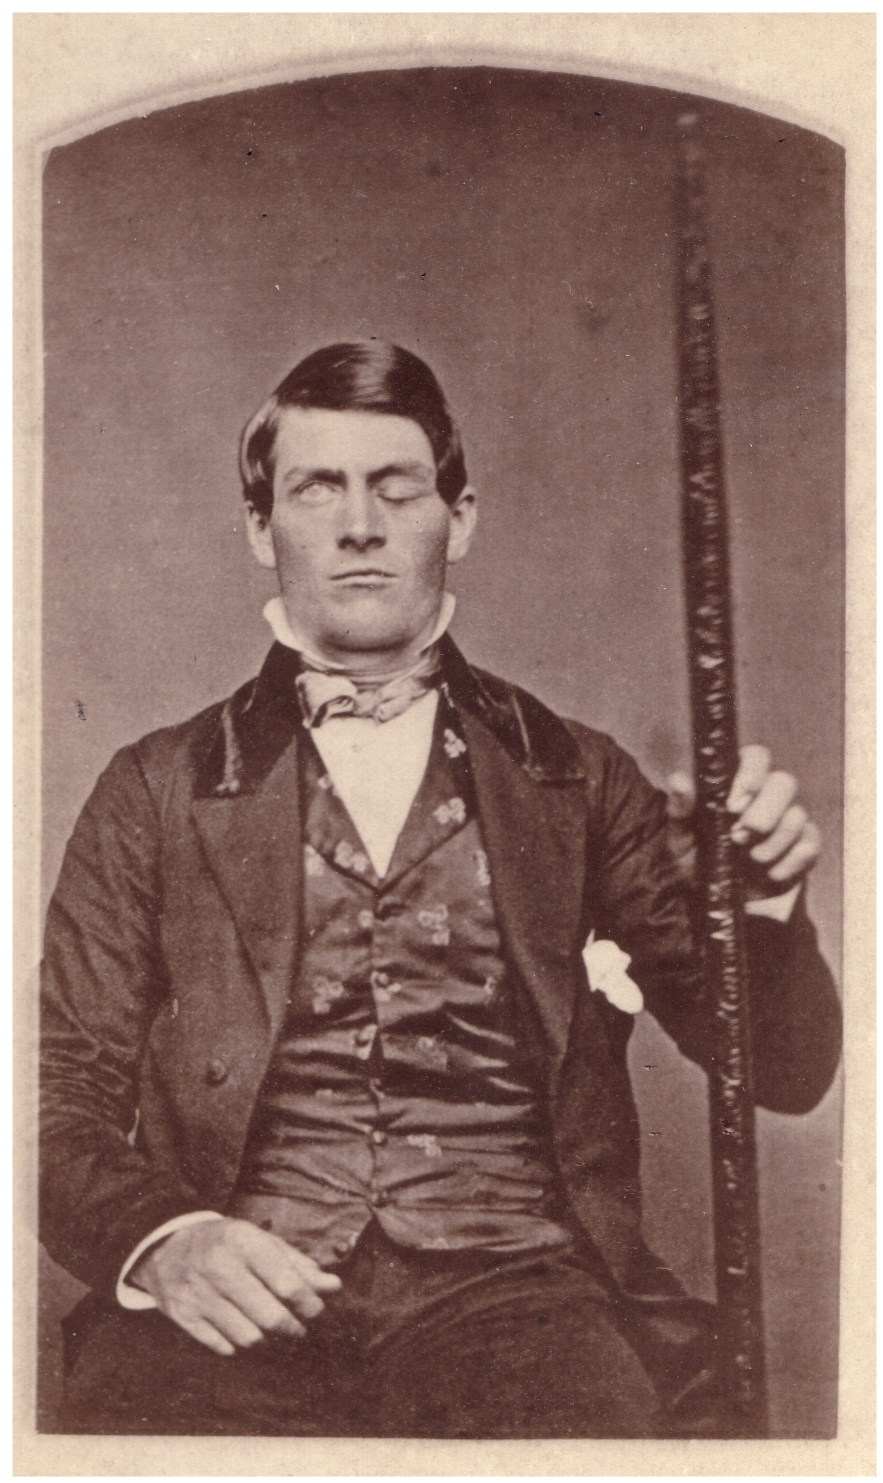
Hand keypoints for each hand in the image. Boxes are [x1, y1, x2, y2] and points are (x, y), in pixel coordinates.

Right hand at [132, 1216, 342, 1355]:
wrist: (167, 1247)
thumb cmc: (226, 1243)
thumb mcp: (260, 1241)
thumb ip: (297, 1264)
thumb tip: (333, 1286)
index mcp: (244, 1242)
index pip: (287, 1282)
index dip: (309, 1302)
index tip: (314, 1309)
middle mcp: (220, 1267)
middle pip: (270, 1316)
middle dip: (291, 1327)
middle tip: (297, 1327)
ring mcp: (199, 1294)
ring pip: (248, 1337)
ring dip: (266, 1340)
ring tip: (270, 1330)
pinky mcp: (183, 1316)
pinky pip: (222, 1346)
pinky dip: (238, 1344)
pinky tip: (242, 1330)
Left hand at [667, 744, 820, 897]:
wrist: (718, 895)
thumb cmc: (699, 855)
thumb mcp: (681, 834)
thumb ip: (682, 807)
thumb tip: (679, 780)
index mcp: (741, 782)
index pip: (757, 757)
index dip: (751, 775)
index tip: (733, 805)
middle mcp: (770, 795)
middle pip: (785, 782)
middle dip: (764, 811)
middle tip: (740, 836)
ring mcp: (790, 819)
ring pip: (798, 815)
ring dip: (774, 840)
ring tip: (752, 857)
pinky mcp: (804, 846)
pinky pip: (810, 845)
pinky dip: (790, 862)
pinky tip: (771, 873)